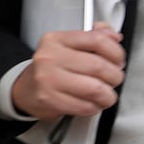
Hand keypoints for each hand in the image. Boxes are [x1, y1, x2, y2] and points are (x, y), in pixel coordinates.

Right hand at [10, 24, 125, 120]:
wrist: (25, 90)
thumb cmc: (52, 68)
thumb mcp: (68, 45)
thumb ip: (93, 36)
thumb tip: (114, 36)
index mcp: (56, 40)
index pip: (96, 40)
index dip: (116, 52)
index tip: (118, 60)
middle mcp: (49, 57)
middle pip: (99, 66)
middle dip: (115, 76)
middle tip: (113, 80)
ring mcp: (47, 79)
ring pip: (95, 89)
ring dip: (108, 96)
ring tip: (105, 94)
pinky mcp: (49, 100)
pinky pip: (85, 106)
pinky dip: (94, 107)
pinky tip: (90, 103)